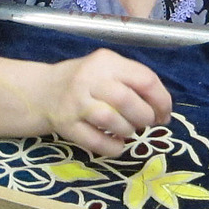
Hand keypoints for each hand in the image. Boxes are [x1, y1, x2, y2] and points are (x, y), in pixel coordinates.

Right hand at [44, 48, 171, 156]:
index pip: (144, 79)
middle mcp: (89, 79)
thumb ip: (134, 81)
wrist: (44, 91)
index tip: (164, 113)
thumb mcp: (108, 69)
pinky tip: (117, 144)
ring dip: (129, 130)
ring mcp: (76, 103)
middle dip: (145, 117)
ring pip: (111, 121)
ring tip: (129, 129)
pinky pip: (96, 142)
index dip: (162, 100)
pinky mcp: (66, 125)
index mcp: (106, 61)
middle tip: (147, 123)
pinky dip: (113, 147)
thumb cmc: (86, 80)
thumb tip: (163, 109)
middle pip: (127, 100)